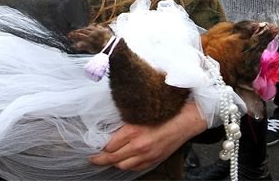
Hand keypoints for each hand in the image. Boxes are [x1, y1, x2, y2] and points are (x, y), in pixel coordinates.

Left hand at [89, 103, 206, 170]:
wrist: (186, 120)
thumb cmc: (164, 112)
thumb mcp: (140, 113)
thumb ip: (125, 122)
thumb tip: (110, 127)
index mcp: (133, 131)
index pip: (108, 145)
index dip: (99, 146)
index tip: (94, 144)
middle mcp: (138, 146)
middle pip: (112, 158)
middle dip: (99, 159)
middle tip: (92, 158)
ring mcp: (147, 155)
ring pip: (122, 165)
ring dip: (114, 163)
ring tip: (107, 159)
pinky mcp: (154, 160)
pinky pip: (135, 168)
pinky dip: (127, 165)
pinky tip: (124, 160)